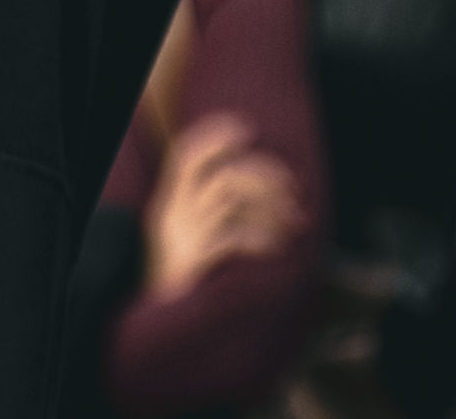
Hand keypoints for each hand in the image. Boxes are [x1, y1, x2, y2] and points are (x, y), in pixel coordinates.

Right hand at [139, 111, 304, 301]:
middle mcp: (173, 214)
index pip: (187, 154)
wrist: (158, 327)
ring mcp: (184, 236)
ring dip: (272, 207)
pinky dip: (260, 239)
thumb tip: (252, 196)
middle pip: (222, 174)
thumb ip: (203, 216)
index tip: (246, 128)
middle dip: (265, 175)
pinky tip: (278, 250)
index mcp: (169, 205)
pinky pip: (232, 238)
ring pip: (230, 198)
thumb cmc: (181, 287)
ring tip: (297, 223)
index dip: (215, 135)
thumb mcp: (183, 242)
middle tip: (294, 188)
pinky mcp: (195, 262)